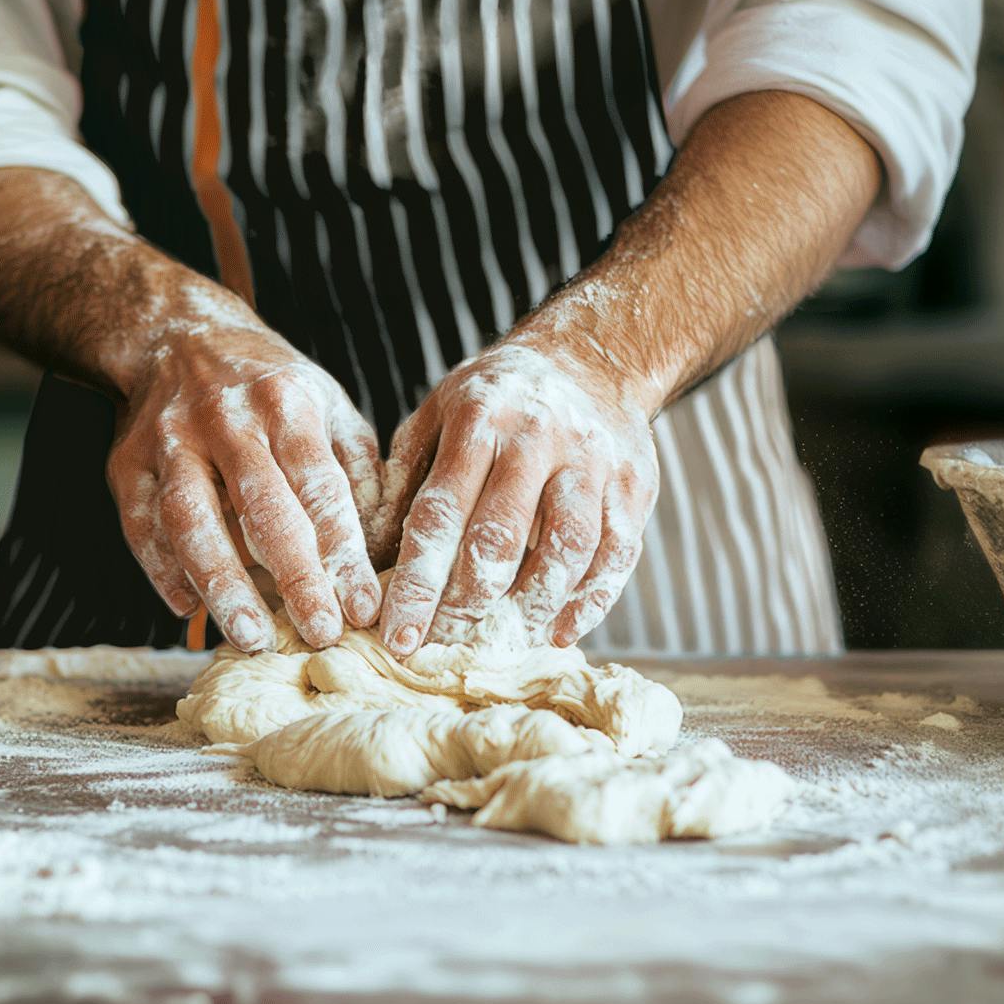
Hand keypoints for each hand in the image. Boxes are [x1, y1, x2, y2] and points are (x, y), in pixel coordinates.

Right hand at [106, 309, 382, 652]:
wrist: (180, 334)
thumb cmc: (270, 387)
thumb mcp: (328, 404)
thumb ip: (358, 470)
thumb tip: (384, 547)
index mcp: (287, 402)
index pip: (321, 486)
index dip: (343, 552)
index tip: (363, 607)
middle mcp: (227, 418)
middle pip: (261, 506)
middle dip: (295, 576)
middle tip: (320, 632)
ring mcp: (170, 439)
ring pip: (191, 518)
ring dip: (222, 583)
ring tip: (252, 637)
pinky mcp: (126, 462)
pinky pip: (141, 524)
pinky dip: (161, 569)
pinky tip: (187, 610)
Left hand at [376, 336, 657, 654]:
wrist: (592, 358)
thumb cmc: (497, 399)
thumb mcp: (439, 413)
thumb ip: (404, 477)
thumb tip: (369, 554)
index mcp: (479, 420)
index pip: (441, 513)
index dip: (418, 582)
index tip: (396, 634)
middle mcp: (537, 438)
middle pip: (502, 536)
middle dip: (466, 603)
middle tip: (441, 645)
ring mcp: (592, 462)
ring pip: (566, 548)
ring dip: (531, 606)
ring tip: (500, 641)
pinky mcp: (634, 486)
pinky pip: (617, 554)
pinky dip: (591, 601)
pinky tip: (559, 631)